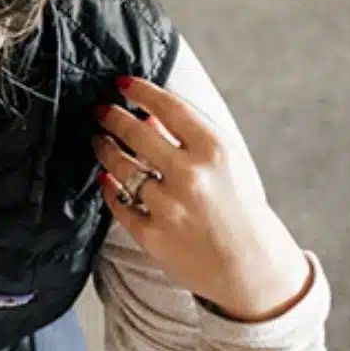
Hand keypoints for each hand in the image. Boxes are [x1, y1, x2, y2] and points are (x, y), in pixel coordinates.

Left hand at [95, 76, 312, 321]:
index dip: (140, 90)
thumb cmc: (239, 209)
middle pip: (135, 132)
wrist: (252, 268)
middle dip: (110, 116)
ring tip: (98, 141)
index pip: (168, 106)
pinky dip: (109, 186)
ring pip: (120, 166)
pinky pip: (118, 202)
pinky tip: (106, 177)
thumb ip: (189, 139)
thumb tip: (146, 114)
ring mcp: (169, 206)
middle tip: (98, 110)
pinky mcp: (152, 234)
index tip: (121, 82)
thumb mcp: (227, 166)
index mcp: (216, 151)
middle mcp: (191, 175)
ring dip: (104, 149)